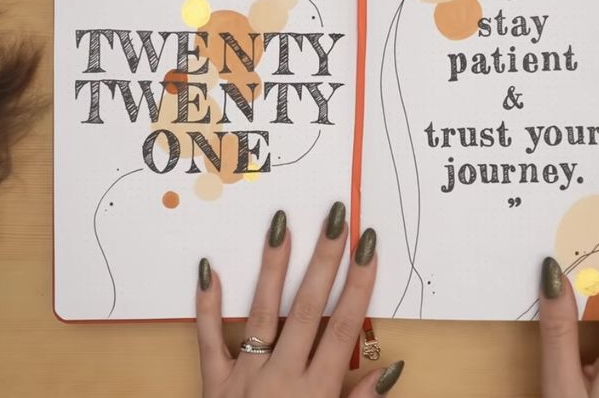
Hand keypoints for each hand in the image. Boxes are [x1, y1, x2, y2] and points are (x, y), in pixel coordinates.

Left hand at [195, 202, 404, 397]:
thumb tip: (392, 368)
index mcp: (317, 393)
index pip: (344, 328)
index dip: (359, 285)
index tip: (368, 247)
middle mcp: (282, 377)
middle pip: (307, 309)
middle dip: (324, 261)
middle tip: (334, 218)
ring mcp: (245, 377)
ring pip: (261, 313)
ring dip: (272, 267)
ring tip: (280, 225)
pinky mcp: (213, 383)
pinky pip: (207, 340)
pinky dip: (206, 306)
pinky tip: (208, 268)